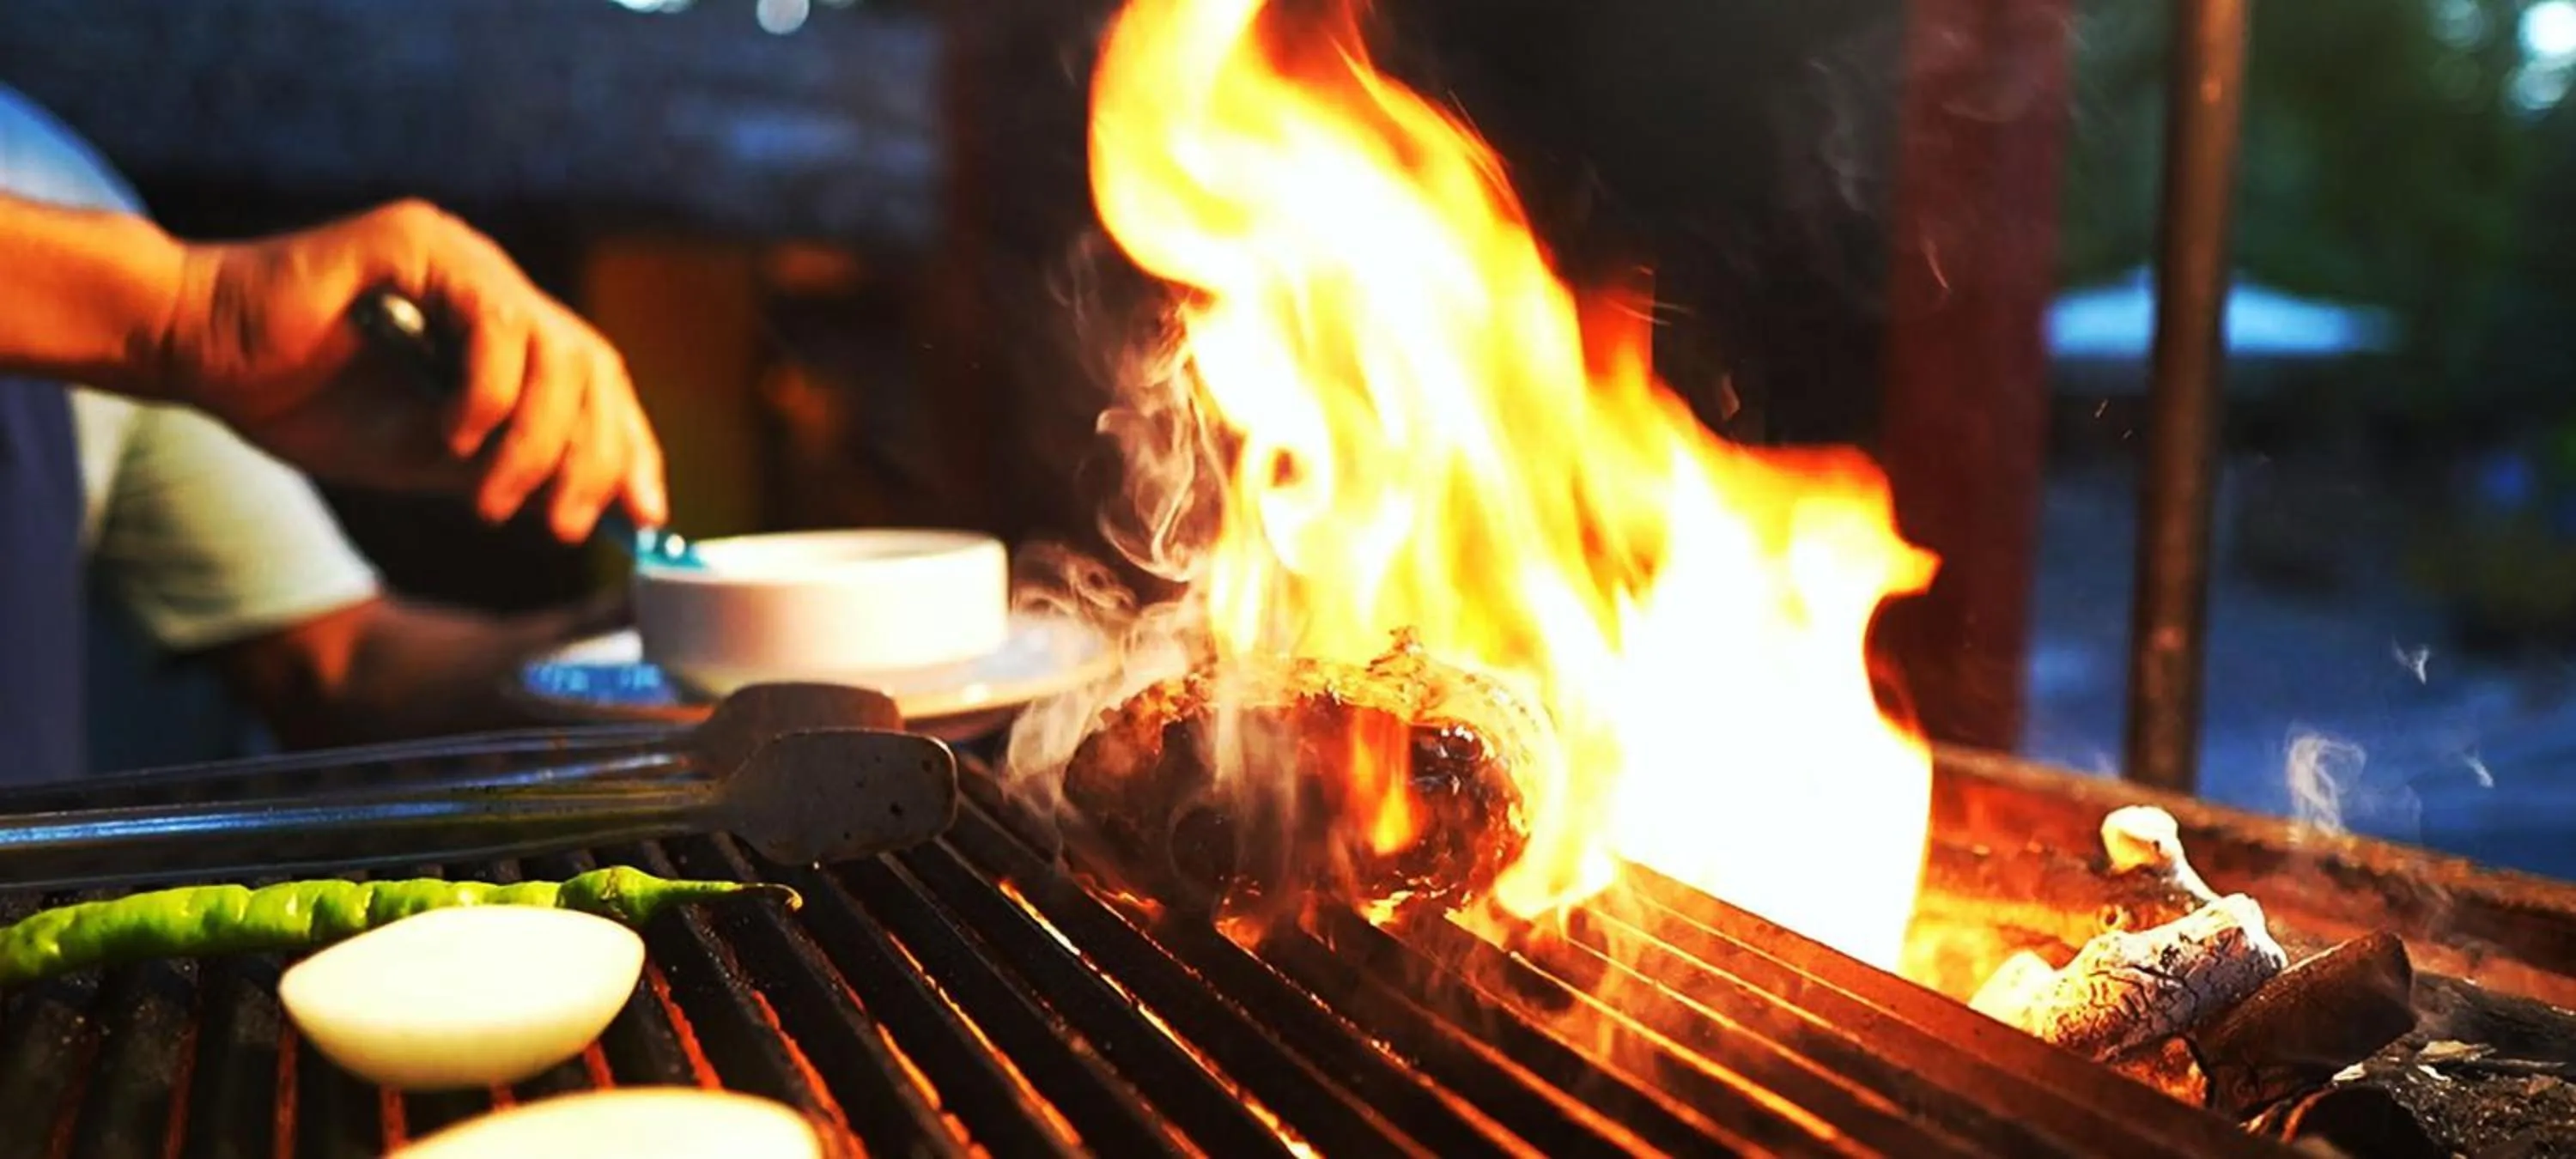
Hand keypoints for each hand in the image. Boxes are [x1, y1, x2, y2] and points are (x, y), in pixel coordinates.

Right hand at [157, 199, 667, 540]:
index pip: (599, 381)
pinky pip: (492, 319)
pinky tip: (453, 441)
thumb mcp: (434, 457)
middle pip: (592, 367)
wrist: (200, 354)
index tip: (646, 518)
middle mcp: (492, 283)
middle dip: (594, 458)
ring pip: (554, 349)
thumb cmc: (306, 402)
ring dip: (537, 442)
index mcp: (503, 327)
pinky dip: (489, 393)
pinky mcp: (415, 244)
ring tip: (495, 503)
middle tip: (562, 526)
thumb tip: (603, 508)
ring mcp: (458, 257)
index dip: (631, 448)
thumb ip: (513, 465)